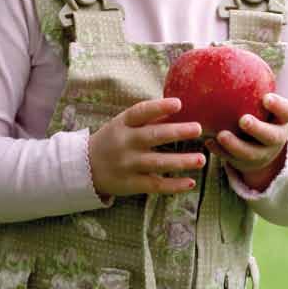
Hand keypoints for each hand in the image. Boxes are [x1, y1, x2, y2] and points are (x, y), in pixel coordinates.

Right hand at [89, 98, 205, 197]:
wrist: (85, 168)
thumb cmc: (113, 140)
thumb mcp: (123, 125)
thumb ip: (147, 118)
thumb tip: (179, 106)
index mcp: (123, 124)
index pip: (140, 112)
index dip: (159, 107)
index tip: (179, 103)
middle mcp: (125, 143)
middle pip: (152, 136)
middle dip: (176, 132)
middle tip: (198, 129)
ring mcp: (127, 165)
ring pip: (157, 163)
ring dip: (181, 161)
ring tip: (201, 159)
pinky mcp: (130, 184)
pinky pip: (154, 185)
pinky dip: (173, 185)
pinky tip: (191, 182)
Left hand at [204, 93, 287, 191]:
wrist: (260, 148)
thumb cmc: (259, 117)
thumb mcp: (262, 108)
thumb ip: (251, 93)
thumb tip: (228, 61)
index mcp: (281, 121)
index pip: (286, 112)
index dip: (278, 106)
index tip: (266, 98)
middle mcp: (274, 139)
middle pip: (270, 136)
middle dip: (258, 129)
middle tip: (244, 120)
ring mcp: (261, 154)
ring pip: (250, 153)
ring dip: (235, 145)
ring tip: (221, 135)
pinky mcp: (244, 164)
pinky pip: (231, 160)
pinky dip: (220, 152)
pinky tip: (208, 143)